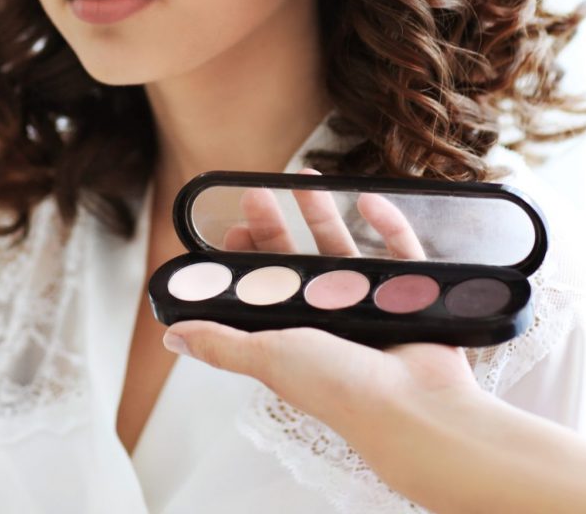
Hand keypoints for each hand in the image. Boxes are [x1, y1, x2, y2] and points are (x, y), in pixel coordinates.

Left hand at [167, 170, 477, 445]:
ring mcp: (371, 307)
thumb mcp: (267, 357)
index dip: (248, 256)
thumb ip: (221, 345)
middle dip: (277, 225)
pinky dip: (387, 224)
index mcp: (294, 335)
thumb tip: (172, 338)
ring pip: (344, 249)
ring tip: (305, 177)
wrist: (413, 409)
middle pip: (299, 261)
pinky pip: (400, 252)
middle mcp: (330, 321)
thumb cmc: (338, 388)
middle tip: (257, 194)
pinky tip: (368, 198)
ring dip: (322, 213)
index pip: (263, 286)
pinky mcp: (410, 296)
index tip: (234, 227)